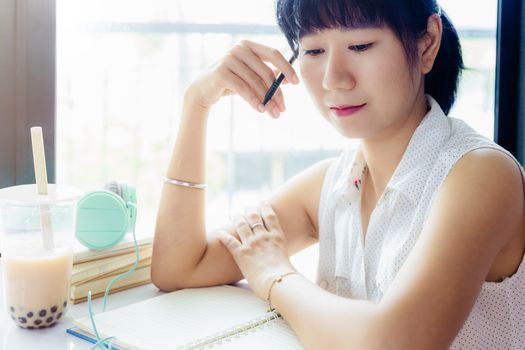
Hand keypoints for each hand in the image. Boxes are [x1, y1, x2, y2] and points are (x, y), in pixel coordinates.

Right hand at [185, 40, 299, 118]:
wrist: (203, 90)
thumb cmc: (229, 82)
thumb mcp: (249, 76)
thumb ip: (266, 74)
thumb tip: (288, 80)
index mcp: (249, 46)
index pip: (273, 53)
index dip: (286, 68)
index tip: (296, 83)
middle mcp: (239, 48)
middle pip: (266, 72)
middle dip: (276, 93)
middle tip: (282, 109)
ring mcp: (229, 59)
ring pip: (255, 83)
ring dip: (267, 100)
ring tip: (273, 114)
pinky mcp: (221, 72)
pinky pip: (243, 88)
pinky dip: (253, 100)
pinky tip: (261, 110)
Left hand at [217, 202, 295, 299]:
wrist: (278, 282)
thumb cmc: (286, 277)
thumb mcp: (287, 259)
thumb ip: (281, 254)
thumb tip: (282, 261)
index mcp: (277, 237)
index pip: (270, 216)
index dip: (265, 207)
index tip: (262, 202)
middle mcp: (264, 236)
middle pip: (254, 217)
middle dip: (249, 211)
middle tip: (246, 209)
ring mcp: (252, 243)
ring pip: (241, 224)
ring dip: (236, 218)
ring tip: (233, 215)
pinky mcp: (241, 253)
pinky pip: (229, 241)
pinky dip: (223, 236)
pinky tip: (219, 233)